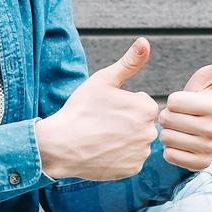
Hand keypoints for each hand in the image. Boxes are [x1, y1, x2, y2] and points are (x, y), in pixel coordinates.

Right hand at [35, 36, 159, 181]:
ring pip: (137, 142)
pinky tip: (103, 151)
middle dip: (126, 122)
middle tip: (102, 123)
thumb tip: (145, 41)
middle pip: (141, 123)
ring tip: (102, 137)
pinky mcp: (133, 170)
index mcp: (146, 108)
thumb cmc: (81, 109)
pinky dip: (120, 157)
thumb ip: (129, 62)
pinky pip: (131, 160)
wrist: (61, 145)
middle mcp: (150, 132)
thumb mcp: (104, 80)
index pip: (142, 103)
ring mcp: (142, 153)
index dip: (123, 104)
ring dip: (124, 140)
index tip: (106, 108)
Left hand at [158, 42, 211, 170]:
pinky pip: (169, 156)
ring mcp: (209, 150)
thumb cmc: (201, 96)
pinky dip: (170, 150)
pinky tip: (181, 143)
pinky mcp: (201, 165)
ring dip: (168, 133)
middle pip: (168, 120)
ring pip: (167, 139)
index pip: (173, 102)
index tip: (184, 102)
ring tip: (181, 128)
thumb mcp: (209, 77)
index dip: (173, 100)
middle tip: (181, 116)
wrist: (200, 126)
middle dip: (168, 116)